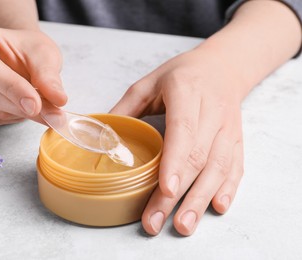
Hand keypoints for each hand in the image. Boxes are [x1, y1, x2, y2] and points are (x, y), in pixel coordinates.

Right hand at [0, 21, 66, 124]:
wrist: (17, 54)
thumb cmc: (26, 48)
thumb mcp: (43, 54)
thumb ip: (49, 76)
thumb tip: (58, 99)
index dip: (11, 87)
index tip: (36, 104)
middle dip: (21, 105)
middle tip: (53, 114)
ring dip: (22, 112)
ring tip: (46, 106)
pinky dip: (16, 116)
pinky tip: (27, 105)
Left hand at [110, 48, 244, 235]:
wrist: (222, 67)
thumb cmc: (182, 75)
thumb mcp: (149, 82)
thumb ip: (126, 108)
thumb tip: (101, 136)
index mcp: (186, 92)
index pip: (183, 130)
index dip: (175, 161)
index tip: (166, 189)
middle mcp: (212, 111)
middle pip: (198, 156)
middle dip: (179, 193)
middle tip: (157, 220)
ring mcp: (228, 128)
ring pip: (218, 167)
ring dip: (201, 198)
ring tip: (184, 225)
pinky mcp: (236, 139)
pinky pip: (235, 166)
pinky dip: (227, 189)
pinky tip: (216, 207)